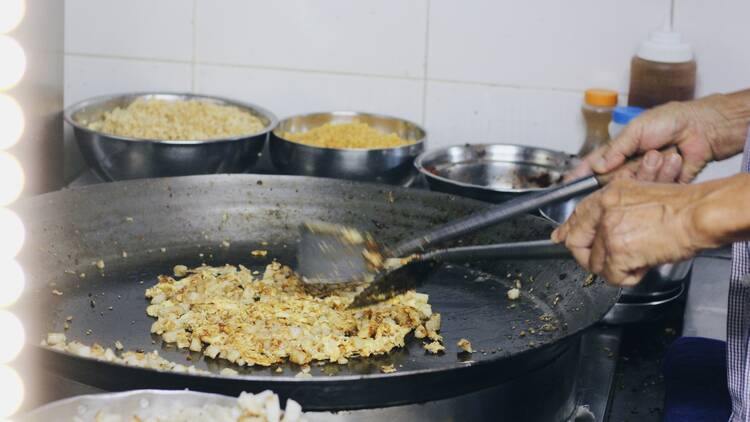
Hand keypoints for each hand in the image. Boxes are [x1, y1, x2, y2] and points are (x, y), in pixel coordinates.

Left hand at [550, 179, 719, 285]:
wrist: (699, 214)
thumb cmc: (682, 206)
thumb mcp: (640, 196)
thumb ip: (615, 210)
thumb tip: (599, 229)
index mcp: (607, 195)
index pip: (576, 216)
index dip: (567, 231)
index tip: (560, 238)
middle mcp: (603, 211)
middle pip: (576, 243)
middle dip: (590, 257)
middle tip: (610, 261)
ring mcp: (608, 231)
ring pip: (596, 264)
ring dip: (617, 267)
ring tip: (639, 257)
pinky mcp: (618, 251)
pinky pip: (612, 277)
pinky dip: (628, 277)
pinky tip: (643, 264)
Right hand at [567, 93, 749, 182]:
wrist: (702, 129)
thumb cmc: (670, 121)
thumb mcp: (637, 129)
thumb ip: (616, 149)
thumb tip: (598, 167)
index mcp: (618, 151)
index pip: (593, 166)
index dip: (579, 176)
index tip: (566, 186)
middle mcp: (629, 166)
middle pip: (611, 181)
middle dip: (621, 173)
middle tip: (635, 161)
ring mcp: (645, 177)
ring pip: (634, 186)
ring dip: (648, 168)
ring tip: (661, 151)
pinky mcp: (661, 187)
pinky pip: (655, 190)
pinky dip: (665, 173)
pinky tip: (674, 158)